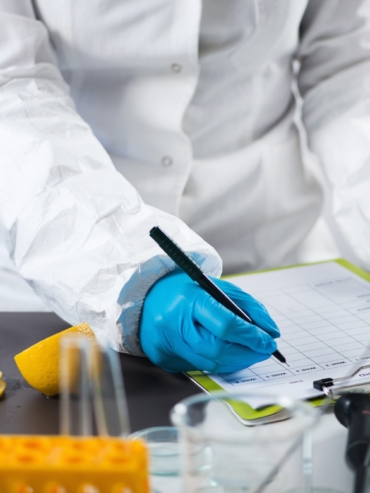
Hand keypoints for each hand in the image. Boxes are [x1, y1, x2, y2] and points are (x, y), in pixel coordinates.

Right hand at [139, 271, 279, 372]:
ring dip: (237, 361)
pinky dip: (221, 362)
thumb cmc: (185, 290)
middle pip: (219, 350)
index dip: (251, 337)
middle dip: (248, 353)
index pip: (226, 325)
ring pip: (212, 364)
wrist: (147, 297)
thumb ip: (246, 306)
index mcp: (189, 300)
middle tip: (265, 350)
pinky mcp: (165, 359)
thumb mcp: (216, 286)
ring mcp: (168, 345)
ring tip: (251, 352)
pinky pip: (200, 367)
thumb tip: (270, 331)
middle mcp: (176, 325)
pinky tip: (230, 355)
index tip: (269, 341)